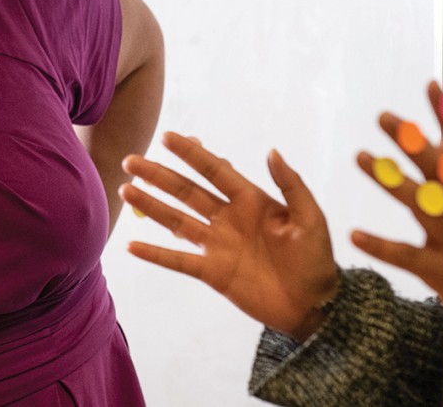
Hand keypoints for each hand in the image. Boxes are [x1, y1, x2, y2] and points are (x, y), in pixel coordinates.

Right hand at [120, 131, 339, 339]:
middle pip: (187, 191)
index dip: (192, 154)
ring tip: (125, 190)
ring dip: (151, 206)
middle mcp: (228, 218)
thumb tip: (272, 151)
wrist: (314, 305)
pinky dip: (155, 254)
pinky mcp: (213, 272)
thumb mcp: (311, 218)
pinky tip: (131, 246)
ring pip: (176, 220)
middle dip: (159, 175)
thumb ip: (291, 185)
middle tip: (132, 160)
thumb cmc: (317, 260)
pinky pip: (178, 261)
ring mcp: (218, 245)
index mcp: (251, 200)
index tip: (168, 137)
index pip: (215, 171)